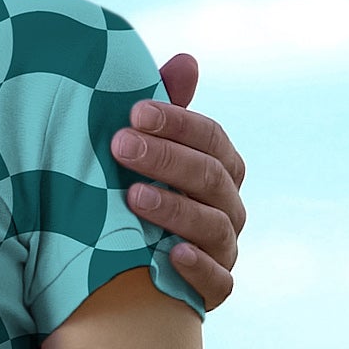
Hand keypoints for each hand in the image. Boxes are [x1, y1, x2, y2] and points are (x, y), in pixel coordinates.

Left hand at [112, 53, 246, 309]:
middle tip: (120, 146)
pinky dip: (198, 268)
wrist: (122, 264)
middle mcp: (228, 206)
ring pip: (214, 226)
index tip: (134, 112)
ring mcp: (224, 248)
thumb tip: (186, 59)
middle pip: (210, 178)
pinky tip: (171, 253)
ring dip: (175, 209)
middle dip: (166, 159)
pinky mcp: (214, 289)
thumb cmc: (135, 189)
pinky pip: (218, 281)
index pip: (211, 138)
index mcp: (218, 167)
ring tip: (133, 197)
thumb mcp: (143, 149)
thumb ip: (164, 109)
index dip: (177, 123)